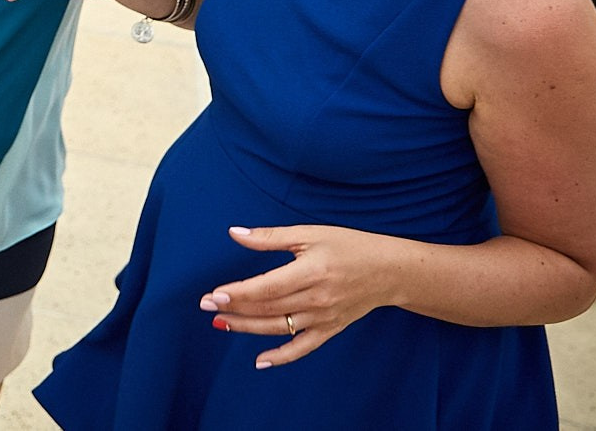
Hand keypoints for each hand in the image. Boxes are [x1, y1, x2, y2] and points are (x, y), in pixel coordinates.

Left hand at [200, 224, 404, 368]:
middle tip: (205, 306)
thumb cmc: (348, 246)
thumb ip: (270, 237)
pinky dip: (282, 357)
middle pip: (268, 309)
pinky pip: (303, 348)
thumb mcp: (310, 234)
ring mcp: (324, 317)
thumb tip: (234, 233)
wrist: (390, 271)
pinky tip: (260, 361)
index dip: (237, 293)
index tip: (212, 294)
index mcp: (311, 272)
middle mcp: (317, 299)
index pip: (266, 288)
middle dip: (234, 308)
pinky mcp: (331, 329)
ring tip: (220, 324)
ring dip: (247, 328)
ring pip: (279, 328)